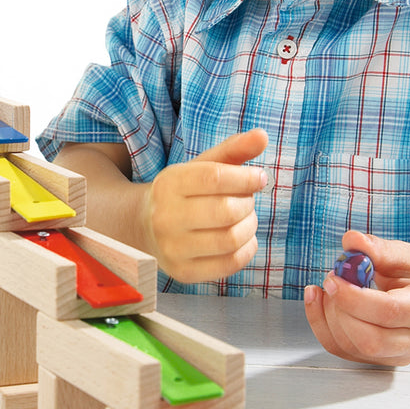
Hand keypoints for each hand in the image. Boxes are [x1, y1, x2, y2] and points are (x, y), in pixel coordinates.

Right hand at [145, 128, 268, 281]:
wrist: (146, 228)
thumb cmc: (185, 193)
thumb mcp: (203, 167)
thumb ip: (233, 150)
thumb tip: (262, 135)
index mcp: (168, 184)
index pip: (214, 177)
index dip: (245, 178)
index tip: (259, 178)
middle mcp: (165, 218)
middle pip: (225, 211)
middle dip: (247, 203)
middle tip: (247, 200)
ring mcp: (172, 249)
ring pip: (230, 239)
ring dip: (250, 226)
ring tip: (245, 219)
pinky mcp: (184, 273)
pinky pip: (230, 263)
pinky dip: (247, 249)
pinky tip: (242, 238)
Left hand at [304, 230, 409, 365]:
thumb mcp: (406, 254)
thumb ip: (379, 249)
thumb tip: (352, 241)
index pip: (389, 312)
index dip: (354, 298)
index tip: (333, 278)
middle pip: (369, 339)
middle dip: (339, 309)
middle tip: (331, 279)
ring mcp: (399, 355)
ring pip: (350, 347)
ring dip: (327, 316)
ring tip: (328, 287)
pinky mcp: (379, 359)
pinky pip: (341, 350)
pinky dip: (322, 325)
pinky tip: (322, 302)